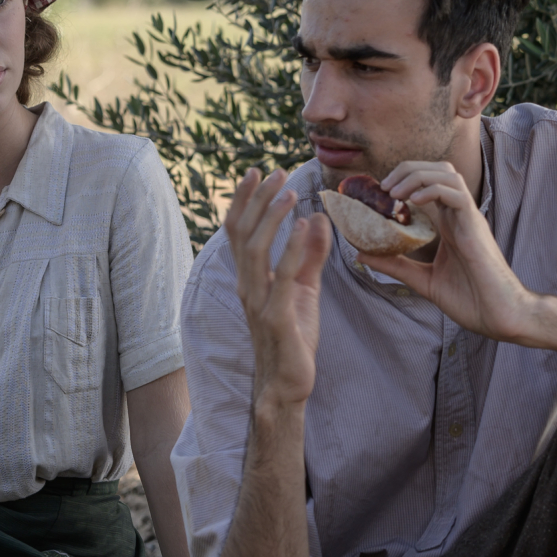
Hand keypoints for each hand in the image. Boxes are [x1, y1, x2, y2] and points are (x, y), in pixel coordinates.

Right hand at [227, 168, 328, 406]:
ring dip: (271, 217)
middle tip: (276, 172)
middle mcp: (246, 286)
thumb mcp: (304, 289)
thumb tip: (317, 219)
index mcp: (249, 278)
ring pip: (255, 249)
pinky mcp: (276, 317)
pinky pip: (281, 277)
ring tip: (288, 192)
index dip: (244, 200)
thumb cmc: (293, 337)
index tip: (257, 172)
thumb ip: (309, 256)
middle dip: (257, 199)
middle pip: (243, 233)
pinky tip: (303, 226)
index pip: (239, 231)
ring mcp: (258, 301)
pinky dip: (290, 248)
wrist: (287, 383)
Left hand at [359, 160, 539, 341]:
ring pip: (447, 174)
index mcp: (449, 223)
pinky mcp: (475, 226)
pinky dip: (432, 190)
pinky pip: (456, 193)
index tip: (379, 192)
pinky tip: (412, 201)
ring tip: (392, 192)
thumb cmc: (470, 300)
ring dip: (417, 175)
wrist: (498, 315)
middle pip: (438, 169)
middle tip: (383, 187)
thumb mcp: (422, 280)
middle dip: (408, 168)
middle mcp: (459, 215)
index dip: (404, 179)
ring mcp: (469, 218)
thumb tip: (360, 254)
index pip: (429, 184)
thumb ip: (395, 265)